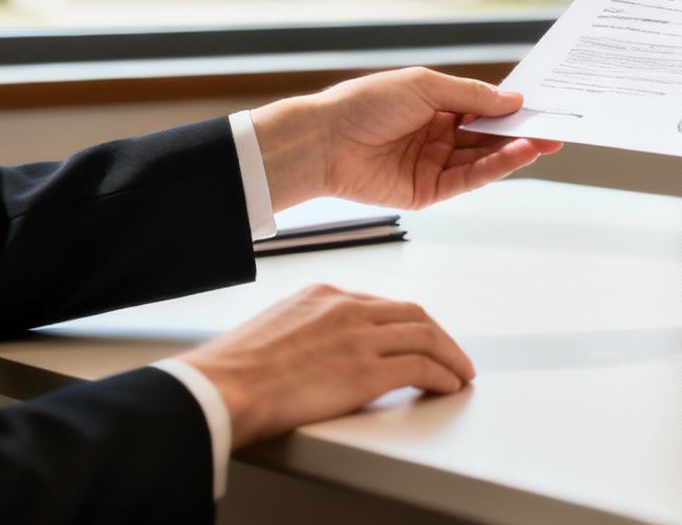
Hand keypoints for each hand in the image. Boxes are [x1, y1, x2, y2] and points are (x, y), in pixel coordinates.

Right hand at [178, 285, 474, 447]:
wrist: (221, 387)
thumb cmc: (235, 369)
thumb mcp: (275, 328)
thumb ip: (308, 331)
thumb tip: (323, 354)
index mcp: (322, 295)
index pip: (381, 304)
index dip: (407, 323)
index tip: (419, 337)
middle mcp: (346, 309)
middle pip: (412, 314)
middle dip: (438, 335)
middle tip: (452, 354)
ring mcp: (358, 338)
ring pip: (425, 336)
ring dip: (450, 356)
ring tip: (460, 373)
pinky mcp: (366, 372)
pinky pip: (421, 368)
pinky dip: (442, 375)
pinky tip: (448, 385)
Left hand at [253, 67, 563, 211]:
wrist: (325, 141)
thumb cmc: (366, 103)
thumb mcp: (426, 86)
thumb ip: (472, 95)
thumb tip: (514, 101)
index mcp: (435, 106)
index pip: (483, 107)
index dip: (512, 107)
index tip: (544, 104)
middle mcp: (438, 136)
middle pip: (489, 135)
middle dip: (522, 131)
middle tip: (557, 126)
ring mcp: (434, 165)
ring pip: (484, 158)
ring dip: (515, 150)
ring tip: (545, 140)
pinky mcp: (430, 192)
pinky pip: (470, 179)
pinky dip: (496, 168)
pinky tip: (518, 154)